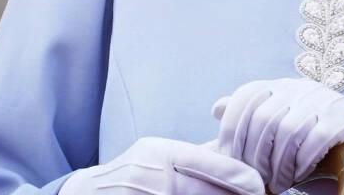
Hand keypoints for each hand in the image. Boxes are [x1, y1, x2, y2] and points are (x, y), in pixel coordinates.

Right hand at [59, 136, 264, 194]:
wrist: (84, 194)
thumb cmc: (131, 174)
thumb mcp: (159, 156)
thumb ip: (194, 157)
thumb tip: (236, 156)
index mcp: (161, 152)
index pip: (208, 162)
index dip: (237, 175)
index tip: (259, 185)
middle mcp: (151, 174)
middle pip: (205, 189)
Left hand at [211, 78, 343, 194]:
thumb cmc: (301, 153)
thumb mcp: (270, 139)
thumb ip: (247, 124)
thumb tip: (217, 107)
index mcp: (280, 86)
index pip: (246, 96)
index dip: (233, 130)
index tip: (232, 162)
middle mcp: (302, 86)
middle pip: (265, 117)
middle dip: (256, 157)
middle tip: (258, 181)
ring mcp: (327, 98)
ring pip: (290, 130)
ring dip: (279, 164)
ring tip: (277, 184)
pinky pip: (317, 138)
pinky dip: (303, 162)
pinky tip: (298, 174)